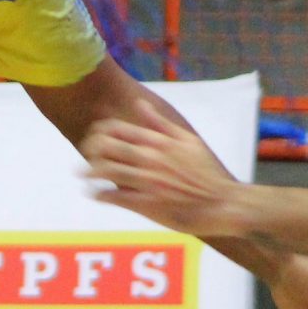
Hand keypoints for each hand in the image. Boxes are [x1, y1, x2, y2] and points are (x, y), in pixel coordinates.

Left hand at [83, 117, 249, 236]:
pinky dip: (101, 194)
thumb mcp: (188, 141)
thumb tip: (139, 104)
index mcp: (159, 142)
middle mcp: (151, 159)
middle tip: (85, 153)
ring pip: (107, 171)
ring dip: (90, 171)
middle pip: (107, 147)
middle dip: (90, 149)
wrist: (224, 204)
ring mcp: (148, 182)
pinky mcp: (147, 204)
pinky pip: (116, 197)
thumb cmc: (207, 173)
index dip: (99, 131)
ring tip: (84, 174)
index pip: (118, 129)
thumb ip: (161, 123)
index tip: (93, 136)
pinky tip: (95, 194)